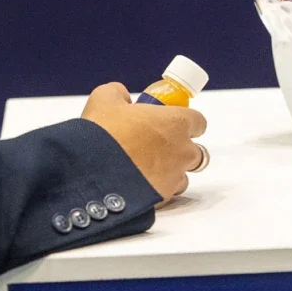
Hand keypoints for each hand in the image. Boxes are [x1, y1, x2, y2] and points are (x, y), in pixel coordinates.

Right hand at [81, 83, 206, 201]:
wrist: (92, 173)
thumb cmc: (104, 134)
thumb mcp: (105, 100)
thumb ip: (118, 93)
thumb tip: (122, 96)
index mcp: (176, 122)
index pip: (199, 122)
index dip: (186, 122)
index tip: (170, 122)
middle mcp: (183, 150)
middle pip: (196, 151)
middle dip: (180, 149)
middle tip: (156, 147)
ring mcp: (176, 176)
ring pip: (183, 175)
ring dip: (170, 171)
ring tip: (144, 168)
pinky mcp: (165, 198)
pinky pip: (168, 193)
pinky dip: (158, 188)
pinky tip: (138, 184)